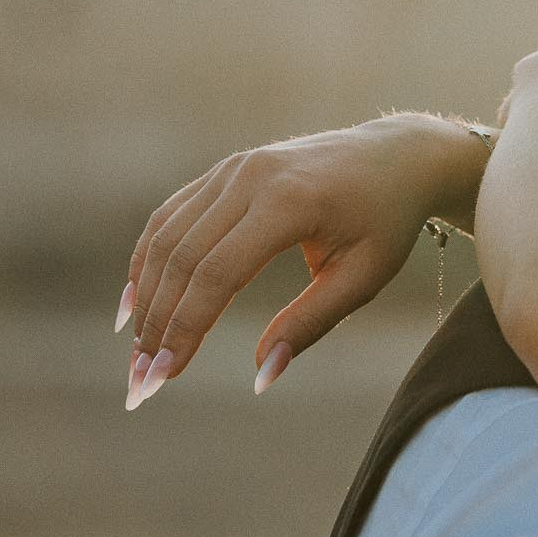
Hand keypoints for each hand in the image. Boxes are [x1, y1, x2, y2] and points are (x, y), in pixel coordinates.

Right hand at [120, 112, 490, 406]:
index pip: (217, 273)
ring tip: (138, 351)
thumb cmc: (387, 221)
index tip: (164, 378)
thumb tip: (261, 376)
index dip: (185, 329)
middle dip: (157, 323)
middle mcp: (252, 177)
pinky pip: (172, 216)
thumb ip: (311, 323)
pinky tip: (139, 302)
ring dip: (145, 296)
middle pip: (182, 257)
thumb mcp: (364, 277)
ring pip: (167, 237)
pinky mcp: (226, 170)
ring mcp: (234, 168)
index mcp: (290, 201)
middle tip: (141, 379)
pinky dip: (150, 259)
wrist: (399, 156)